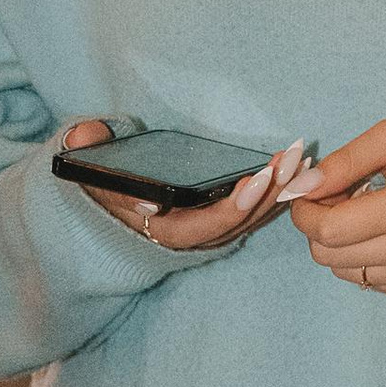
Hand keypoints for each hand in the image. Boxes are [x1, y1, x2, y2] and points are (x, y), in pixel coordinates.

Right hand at [58, 120, 308, 253]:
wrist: (97, 206)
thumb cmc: (96, 179)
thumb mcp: (83, 164)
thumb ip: (83, 149)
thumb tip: (102, 154)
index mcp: (152, 227)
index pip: (196, 227)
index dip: (227, 209)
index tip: (255, 181)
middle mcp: (181, 237)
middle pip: (231, 225)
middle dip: (264, 195)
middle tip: (290, 161)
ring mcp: (201, 231)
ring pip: (246, 222)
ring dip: (277, 194)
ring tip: (303, 162)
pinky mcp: (216, 221)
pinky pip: (250, 213)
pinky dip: (276, 194)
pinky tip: (300, 171)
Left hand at [286, 118, 385, 296]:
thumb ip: (343, 161)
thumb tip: (301, 187)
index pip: (328, 229)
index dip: (304, 212)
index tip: (306, 193)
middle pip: (330, 256)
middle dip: (318, 227)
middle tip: (335, 200)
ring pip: (344, 273)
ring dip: (339, 244)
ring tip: (362, 215)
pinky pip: (369, 282)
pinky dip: (362, 259)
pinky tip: (381, 232)